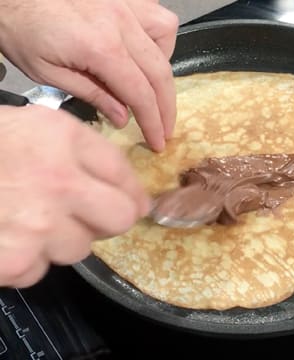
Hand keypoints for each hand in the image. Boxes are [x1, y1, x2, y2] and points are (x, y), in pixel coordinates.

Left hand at [0, 0, 178, 150]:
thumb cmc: (19, 25)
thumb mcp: (47, 73)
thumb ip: (91, 94)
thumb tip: (121, 116)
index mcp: (99, 47)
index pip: (140, 94)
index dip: (153, 122)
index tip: (158, 140)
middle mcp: (118, 23)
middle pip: (160, 72)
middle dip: (167, 107)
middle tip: (165, 128)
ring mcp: (124, 5)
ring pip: (166, 38)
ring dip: (164, 67)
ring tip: (152, 84)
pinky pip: (155, 14)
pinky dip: (157, 35)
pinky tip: (144, 48)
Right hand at [0, 105, 149, 287]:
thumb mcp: (46, 127)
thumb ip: (97, 155)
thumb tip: (137, 200)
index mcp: (64, 143)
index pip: (126, 181)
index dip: (130, 194)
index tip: (127, 200)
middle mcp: (57, 185)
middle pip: (118, 221)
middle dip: (106, 217)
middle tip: (80, 209)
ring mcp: (35, 229)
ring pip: (79, 248)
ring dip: (62, 237)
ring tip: (31, 216)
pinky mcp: (13, 263)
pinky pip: (41, 269)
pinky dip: (30, 257)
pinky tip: (10, 234)